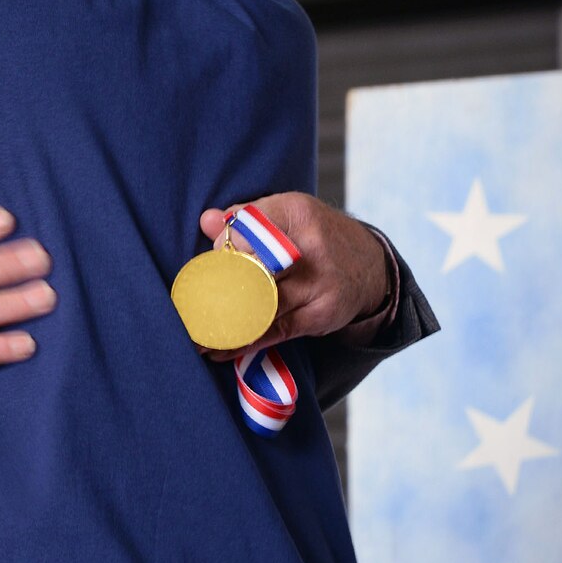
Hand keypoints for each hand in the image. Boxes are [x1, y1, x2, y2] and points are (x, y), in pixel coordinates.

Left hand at [196, 192, 391, 359]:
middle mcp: (310, 247)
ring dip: (224, 320)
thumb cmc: (315, 237)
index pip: (249, 227)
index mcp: (297, 213)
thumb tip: (207, 221)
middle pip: (253, 267)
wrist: (371, 265)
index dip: (224, 246)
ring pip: (261, 304)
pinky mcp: (320, 314)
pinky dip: (244, 341)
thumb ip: (246, 218)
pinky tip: (218, 349)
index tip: (210, 261)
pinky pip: (274, 331)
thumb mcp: (288, 214)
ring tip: (194, 331)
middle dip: (218, 287)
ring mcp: (318, 284)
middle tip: (189, 304)